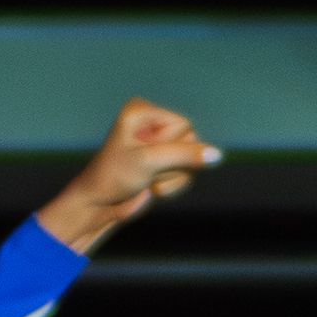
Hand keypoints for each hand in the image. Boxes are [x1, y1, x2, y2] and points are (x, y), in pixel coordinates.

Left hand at [38, 100, 217, 252]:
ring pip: (192, 160)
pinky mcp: (163, 163)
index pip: (183, 125)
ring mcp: (159, 144)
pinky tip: (150, 186)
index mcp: (143, 111)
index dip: (169, 145)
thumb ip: (186, 155)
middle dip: (171, 162)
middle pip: (191, 141)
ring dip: (171, 176)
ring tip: (146, 178)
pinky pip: (187, 173)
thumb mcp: (149, 161)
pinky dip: (171, 184)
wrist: (99, 205)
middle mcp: (152, 123)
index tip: (142, 154)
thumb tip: (217, 154)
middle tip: (145, 168)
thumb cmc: (114, 177)